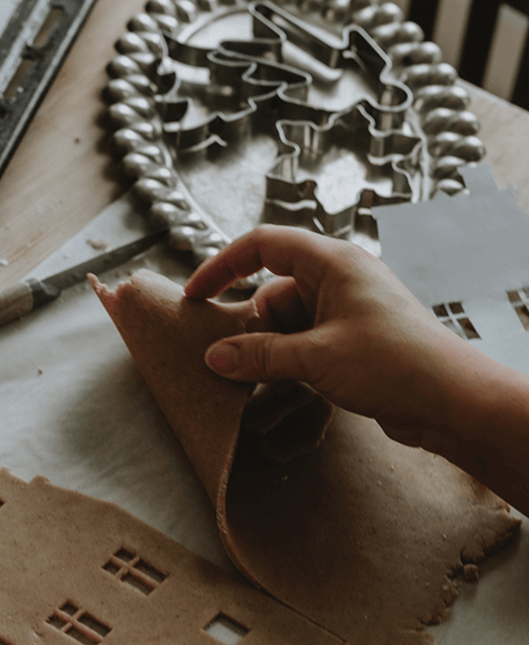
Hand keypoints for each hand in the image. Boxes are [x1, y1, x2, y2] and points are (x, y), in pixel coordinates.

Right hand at [183, 225, 479, 452]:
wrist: (448, 399)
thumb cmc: (394, 363)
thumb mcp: (317, 358)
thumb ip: (261, 355)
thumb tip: (215, 356)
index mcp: (333, 264)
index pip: (264, 246)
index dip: (223, 266)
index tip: (195, 295)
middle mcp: (339, 282)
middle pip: (272, 294)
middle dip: (248, 328)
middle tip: (227, 362)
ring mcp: (346, 313)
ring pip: (287, 326)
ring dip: (268, 354)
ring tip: (254, 385)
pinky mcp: (351, 343)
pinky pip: (305, 346)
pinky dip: (288, 366)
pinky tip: (280, 391)